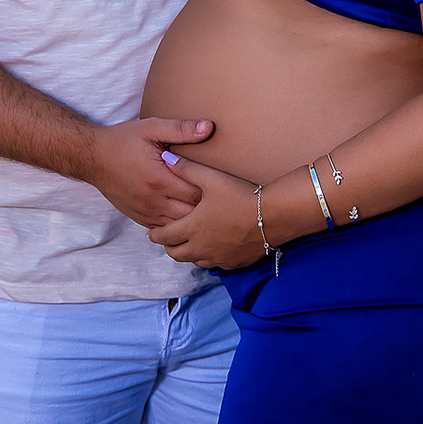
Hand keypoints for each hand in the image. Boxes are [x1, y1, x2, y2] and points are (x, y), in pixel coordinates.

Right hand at [81, 117, 213, 227]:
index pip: (198, 193)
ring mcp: (146, 213)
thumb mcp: (151, 128)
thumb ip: (181, 129)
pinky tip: (185, 216)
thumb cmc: (122, 141)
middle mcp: (153, 201)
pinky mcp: (140, 218)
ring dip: (192, 219)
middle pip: (191, 214)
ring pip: (179, 227)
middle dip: (206, 208)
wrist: (92, 158)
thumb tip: (209, 127)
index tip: (221, 182)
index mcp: (159, 179)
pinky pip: (164, 230)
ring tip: (206, 210)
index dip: (213, 190)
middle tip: (218, 198)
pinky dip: (177, 225)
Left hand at [147, 157, 269, 269]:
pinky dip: (208, 258)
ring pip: (194, 261)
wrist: (272, 215)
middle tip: (168, 240)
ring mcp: (218, 258)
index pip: (165, 236)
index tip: (150, 234)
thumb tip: (166, 158)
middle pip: (176, 254)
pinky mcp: (234, 263)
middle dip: (169, 247)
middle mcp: (201, 247)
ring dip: (188, 253)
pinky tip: (212, 249)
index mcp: (191, 228)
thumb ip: (186, 169)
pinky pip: (215, 265)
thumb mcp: (210, 178)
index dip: (155, 235)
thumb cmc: (239, 195)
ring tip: (188, 244)